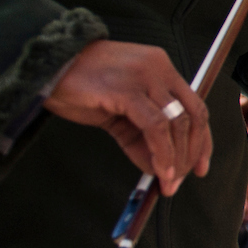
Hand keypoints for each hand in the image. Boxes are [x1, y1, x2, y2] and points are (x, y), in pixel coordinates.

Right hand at [44, 41, 210, 193]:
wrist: (45, 67)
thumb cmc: (78, 86)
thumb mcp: (118, 111)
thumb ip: (140, 135)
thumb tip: (159, 166)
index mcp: (160, 68)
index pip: (194, 106)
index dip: (201, 140)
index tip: (200, 165)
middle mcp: (158, 68)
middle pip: (192, 115)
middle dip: (192, 153)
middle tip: (180, 179)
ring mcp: (145, 76)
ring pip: (177, 123)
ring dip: (176, 159)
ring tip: (168, 180)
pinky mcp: (127, 90)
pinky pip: (156, 127)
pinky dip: (162, 152)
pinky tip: (159, 170)